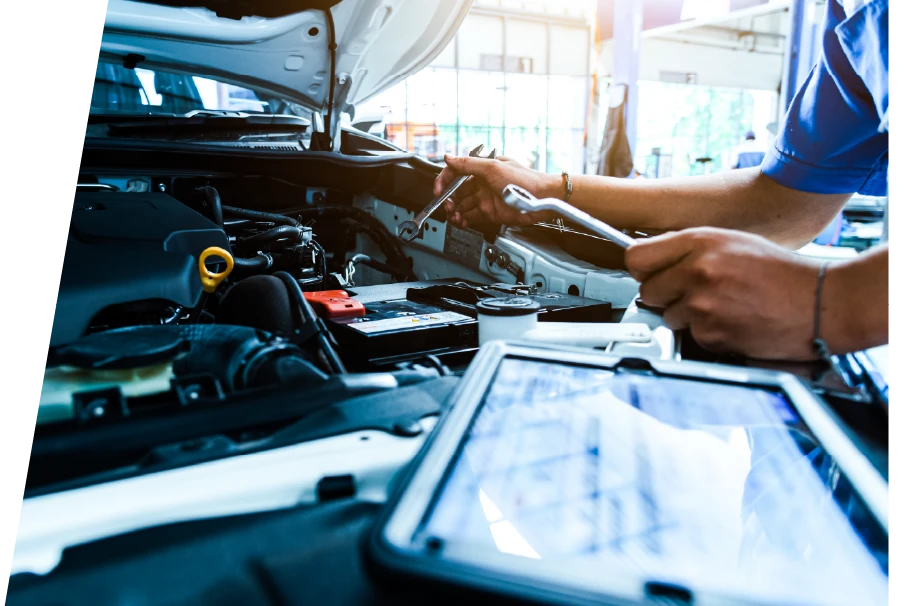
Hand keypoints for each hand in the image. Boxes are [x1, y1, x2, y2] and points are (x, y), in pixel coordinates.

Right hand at [434, 154, 558, 227]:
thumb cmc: (524, 180)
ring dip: (455, 210)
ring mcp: (486, 199)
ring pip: (463, 205)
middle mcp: (483, 183)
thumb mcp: (493, 167)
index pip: (456, 173)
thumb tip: (448, 157)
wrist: (542, 199)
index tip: (438, 191)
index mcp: (482, 169)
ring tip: (453, 215)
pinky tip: (460, 221)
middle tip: (447, 206)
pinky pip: (472, 217)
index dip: (444, 181)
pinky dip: (464, 220)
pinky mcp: (491, 213)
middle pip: (458, 192)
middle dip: (449, 199)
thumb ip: (468, 164)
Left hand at [624, 227, 820, 360]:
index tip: (651, 274)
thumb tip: (656, 261)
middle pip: (647, 290)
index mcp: (700, 241)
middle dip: (665, 295)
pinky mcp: (711, 333)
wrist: (820, 303)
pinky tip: (733, 322)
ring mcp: (702, 304)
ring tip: (723, 307)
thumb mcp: (733, 242)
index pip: (636, 257)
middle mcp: (697, 270)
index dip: (643, 269)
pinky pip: (692, 336)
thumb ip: (691, 249)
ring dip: (687, 317)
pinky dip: (708, 334)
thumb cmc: (782, 273)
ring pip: (668, 316)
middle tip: (694, 294)